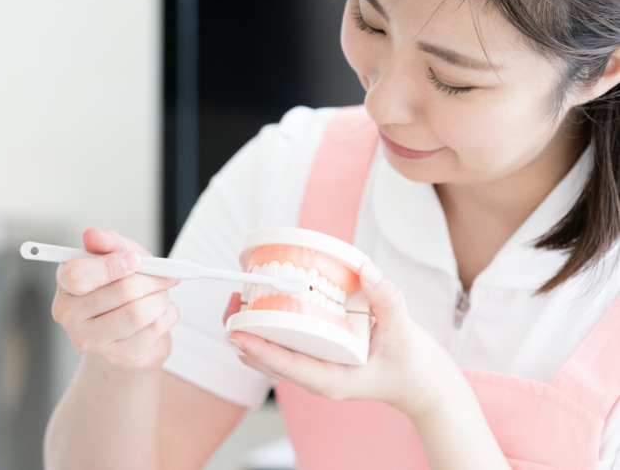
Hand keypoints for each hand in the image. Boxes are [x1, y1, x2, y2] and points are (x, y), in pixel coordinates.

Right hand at [51, 228, 179, 373]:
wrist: (129, 336)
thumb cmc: (122, 292)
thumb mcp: (120, 258)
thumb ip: (110, 244)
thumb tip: (94, 235)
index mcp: (65, 284)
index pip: (77, 276)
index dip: (110, 266)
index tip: (135, 260)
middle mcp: (70, 315)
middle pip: (119, 292)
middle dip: (150, 279)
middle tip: (163, 274)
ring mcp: (90, 340)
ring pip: (138, 312)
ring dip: (161, 298)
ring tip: (160, 295)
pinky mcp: (116, 357)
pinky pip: (154, 329)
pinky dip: (167, 314)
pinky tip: (160, 314)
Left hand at [225, 261, 462, 421]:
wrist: (426, 387)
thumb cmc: (415, 366)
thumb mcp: (406, 332)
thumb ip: (388, 300)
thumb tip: (366, 269)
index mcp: (334, 380)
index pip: (287, 366)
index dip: (258, 349)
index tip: (235, 333)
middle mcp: (319, 378)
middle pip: (269, 362)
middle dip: (245, 337)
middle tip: (231, 306)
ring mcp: (318, 370)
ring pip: (273, 355)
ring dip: (254, 331)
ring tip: (237, 301)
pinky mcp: (320, 359)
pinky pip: (287, 345)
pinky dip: (272, 327)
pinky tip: (265, 303)